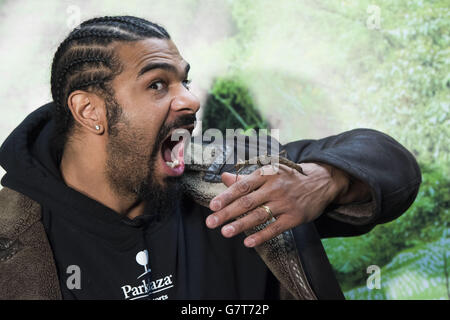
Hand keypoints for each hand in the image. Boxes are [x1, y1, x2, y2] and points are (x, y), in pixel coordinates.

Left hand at [205, 162, 350, 246]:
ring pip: (259, 216)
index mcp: (266, 174)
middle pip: (247, 202)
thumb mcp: (269, 171)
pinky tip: (247, 242)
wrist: (321, 182)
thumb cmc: (288, 177)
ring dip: (240, 225)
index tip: (213, 206)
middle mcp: (274, 188)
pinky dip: (261, 236)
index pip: (242, 186)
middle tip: (211, 222)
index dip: (226, 196)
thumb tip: (224, 177)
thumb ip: (245, 177)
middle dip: (227, 213)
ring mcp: (285, 203)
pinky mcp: (294, 217)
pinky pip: (275, 228)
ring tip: (225, 232)